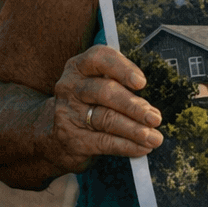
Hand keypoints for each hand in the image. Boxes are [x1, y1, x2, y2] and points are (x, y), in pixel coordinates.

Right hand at [47, 45, 164, 171]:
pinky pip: (103, 142)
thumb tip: (151, 109)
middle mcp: (71, 87)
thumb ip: (122, 85)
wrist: (53, 131)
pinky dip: (126, 146)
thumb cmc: (89, 101)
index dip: (122, 68)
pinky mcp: (71, 138)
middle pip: (104, 92)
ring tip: (154, 138)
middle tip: (155, 118)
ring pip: (105, 119)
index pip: (99, 58)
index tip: (141, 82)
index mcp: (80, 67)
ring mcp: (68, 113)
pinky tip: (142, 148)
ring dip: (134, 130)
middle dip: (133, 105)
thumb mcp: (99, 83)